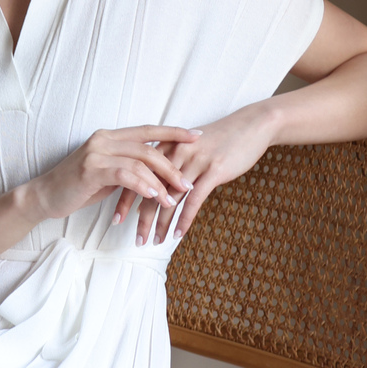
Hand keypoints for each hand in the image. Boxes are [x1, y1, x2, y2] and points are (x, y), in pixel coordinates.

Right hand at [19, 125, 198, 240]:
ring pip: (140, 162)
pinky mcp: (91, 169)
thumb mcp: (107, 174)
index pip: (148, 130)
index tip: (197, 136)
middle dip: (172, 165)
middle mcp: (104, 139)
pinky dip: (143, 185)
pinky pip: (125, 175)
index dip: (174, 131)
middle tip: (188, 182)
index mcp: (110, 136)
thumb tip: (156, 174)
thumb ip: (128, 168)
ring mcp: (97, 153)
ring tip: (173, 198)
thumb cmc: (78, 186)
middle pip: (148, 147)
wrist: (46, 196)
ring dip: (160, 181)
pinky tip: (154, 196)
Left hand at [135, 103, 278, 240]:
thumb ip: (170, 166)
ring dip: (160, 224)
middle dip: (140, 218)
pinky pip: (192, 200)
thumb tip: (154, 192)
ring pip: (169, 198)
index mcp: (165, 146)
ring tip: (154, 241)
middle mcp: (174, 153)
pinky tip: (177, 235)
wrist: (249, 125)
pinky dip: (183, 220)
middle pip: (150, 190)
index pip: (137, 176)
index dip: (125, 198)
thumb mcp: (188, 147)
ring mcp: (193, 162)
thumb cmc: (218, 139)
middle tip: (135, 239)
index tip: (116, 219)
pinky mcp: (212, 171)